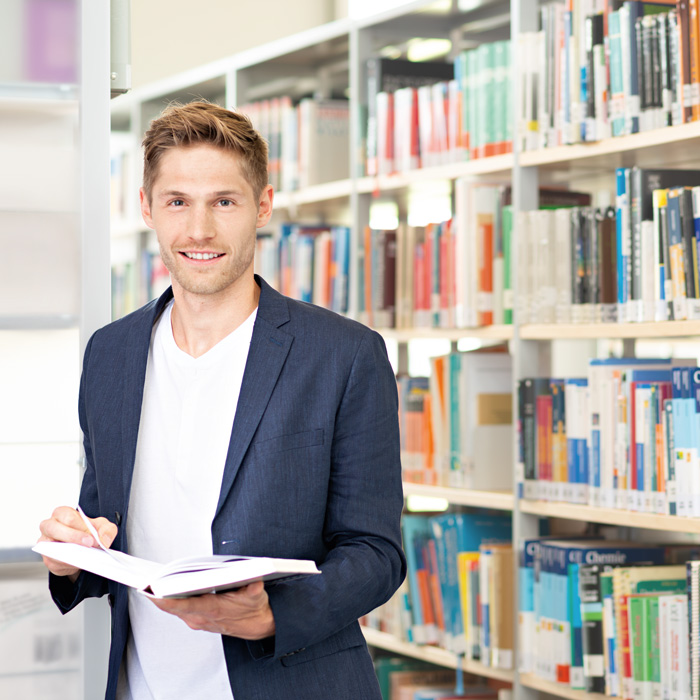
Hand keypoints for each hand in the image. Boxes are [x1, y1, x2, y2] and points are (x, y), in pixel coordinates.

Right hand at [38, 506, 117, 581]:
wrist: (83, 549)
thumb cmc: (88, 532)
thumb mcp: (102, 527)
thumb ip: (107, 530)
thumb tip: (104, 540)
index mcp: (62, 513)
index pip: (68, 517)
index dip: (81, 527)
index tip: (93, 537)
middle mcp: (50, 526)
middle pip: (55, 529)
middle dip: (74, 537)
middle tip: (89, 544)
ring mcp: (46, 543)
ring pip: (51, 547)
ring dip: (69, 552)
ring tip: (85, 554)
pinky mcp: (48, 558)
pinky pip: (54, 561)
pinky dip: (67, 563)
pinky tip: (79, 562)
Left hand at [151, 581, 275, 639]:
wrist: (258, 625)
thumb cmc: (255, 608)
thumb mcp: (257, 596)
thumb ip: (254, 590)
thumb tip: (255, 582)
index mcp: (212, 610)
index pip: (182, 605)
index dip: (164, 599)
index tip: (150, 590)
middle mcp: (200, 618)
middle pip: (172, 607)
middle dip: (157, 593)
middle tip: (144, 579)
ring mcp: (197, 620)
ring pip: (173, 609)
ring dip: (161, 597)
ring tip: (150, 581)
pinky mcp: (197, 619)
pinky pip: (177, 610)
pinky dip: (169, 601)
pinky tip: (164, 589)